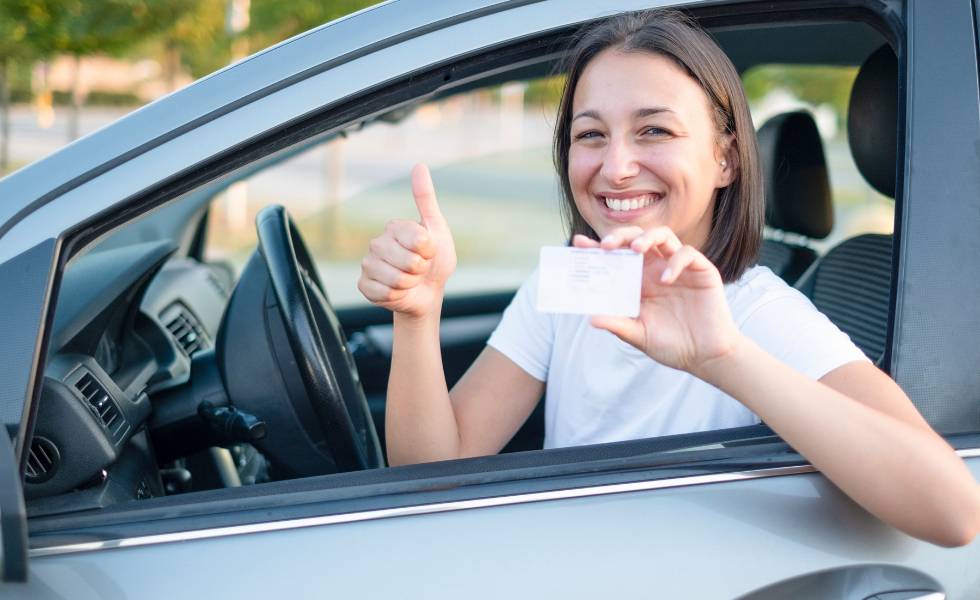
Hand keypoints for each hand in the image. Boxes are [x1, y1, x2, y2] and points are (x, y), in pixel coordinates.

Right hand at [358, 164, 456, 319]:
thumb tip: (419, 165)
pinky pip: (381, 292)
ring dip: (409, 284)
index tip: (429, 251)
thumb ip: (426, 199)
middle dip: (420, 270)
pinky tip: (397, 291)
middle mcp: (377, 243)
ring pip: (394, 279)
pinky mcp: (364, 285)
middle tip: (419, 269)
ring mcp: (369, 264)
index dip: (429, 251)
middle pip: (406, 261)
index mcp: (394, 227)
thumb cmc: (435, 260)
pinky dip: (395, 296)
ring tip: (409, 280)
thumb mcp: (437, 229)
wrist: (428, 292)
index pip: (417, 239)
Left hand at [574, 226, 742, 374]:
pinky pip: (687, 254)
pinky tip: (666, 279)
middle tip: (607, 246)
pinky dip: (675, 262)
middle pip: (636, 238)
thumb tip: (591, 318)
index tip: (578, 243)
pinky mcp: (701, 271)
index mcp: (638, 281)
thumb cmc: (671, 345)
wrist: (705, 357)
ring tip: (636, 249)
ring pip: (662, 235)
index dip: (597, 247)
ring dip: (646, 237)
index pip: (616, 256)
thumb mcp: (639, 335)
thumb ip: (618, 324)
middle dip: (620, 236)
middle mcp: (656, 269)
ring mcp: (678, 268)